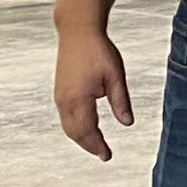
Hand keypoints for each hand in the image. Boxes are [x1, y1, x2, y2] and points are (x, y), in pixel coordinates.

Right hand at [55, 19, 134, 157]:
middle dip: (89, 145)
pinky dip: (74, 127)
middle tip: (103, 153)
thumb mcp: (115, 76)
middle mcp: (65, 100)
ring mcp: (60, 96)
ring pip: (67, 126)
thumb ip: (120, 101)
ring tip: (96, 144)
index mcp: (79, 99)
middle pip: (75, 133)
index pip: (88, 131)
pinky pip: (64, 117)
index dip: (97, 146)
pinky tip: (85, 127)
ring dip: (81, 138)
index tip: (107, 155)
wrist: (77, 31)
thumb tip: (127, 123)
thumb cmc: (97, 50)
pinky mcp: (59, 91)